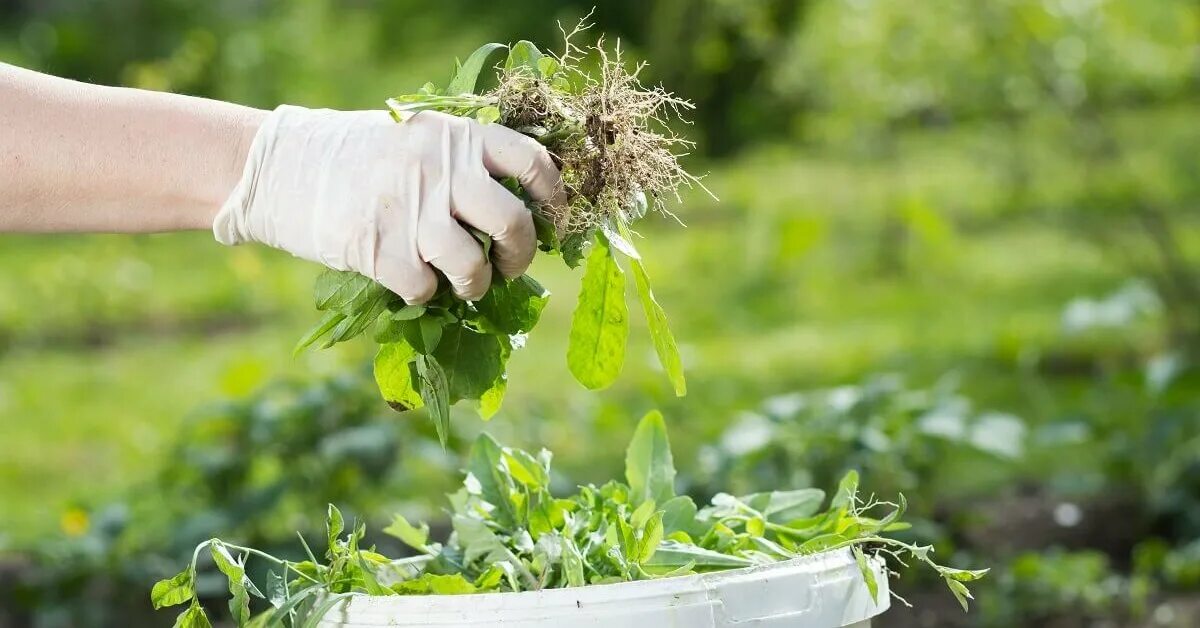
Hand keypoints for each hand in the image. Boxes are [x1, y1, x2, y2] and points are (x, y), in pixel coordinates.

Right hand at [214, 105, 562, 301]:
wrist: (279, 166)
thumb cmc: (355, 156)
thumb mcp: (414, 136)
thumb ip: (460, 161)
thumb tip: (518, 208)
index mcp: (455, 137)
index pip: (530, 161)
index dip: (554, 195)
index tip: (554, 218)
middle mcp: (440, 170)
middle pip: (512, 222)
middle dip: (520, 253)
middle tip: (510, 263)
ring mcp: (410, 211)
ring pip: (473, 267)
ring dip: (475, 285)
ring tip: (463, 283)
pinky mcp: (379, 250)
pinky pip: (425, 289)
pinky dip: (425, 294)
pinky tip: (412, 281)